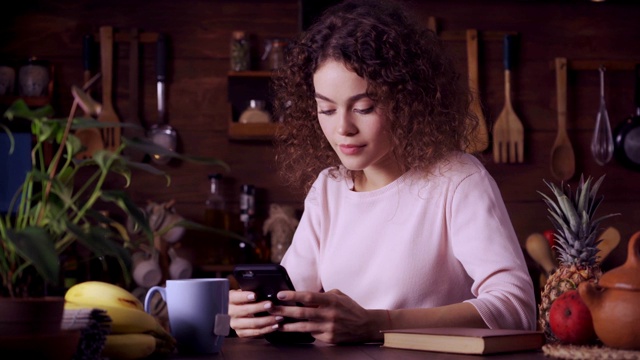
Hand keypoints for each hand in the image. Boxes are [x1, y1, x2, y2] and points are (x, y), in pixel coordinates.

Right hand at [228, 289, 280, 337]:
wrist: (235, 312)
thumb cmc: (244, 300)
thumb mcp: (244, 293)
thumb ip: (251, 292)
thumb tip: (265, 290)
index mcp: (230, 300)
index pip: (235, 297)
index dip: (244, 296)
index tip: (255, 295)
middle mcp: (230, 313)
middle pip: (245, 310)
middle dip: (259, 308)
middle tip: (271, 305)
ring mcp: (235, 324)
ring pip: (253, 323)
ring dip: (267, 320)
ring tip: (279, 317)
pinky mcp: (241, 333)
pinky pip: (255, 332)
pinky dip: (267, 329)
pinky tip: (275, 325)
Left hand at [268, 289, 383, 343]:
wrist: (365, 326)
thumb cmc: (350, 308)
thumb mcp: (338, 295)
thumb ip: (322, 294)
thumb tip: (304, 294)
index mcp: (331, 301)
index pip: (309, 297)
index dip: (293, 295)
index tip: (280, 294)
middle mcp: (329, 314)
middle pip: (302, 312)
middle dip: (284, 310)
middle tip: (270, 308)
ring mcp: (328, 328)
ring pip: (303, 327)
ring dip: (287, 325)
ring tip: (275, 322)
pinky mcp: (328, 339)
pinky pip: (311, 334)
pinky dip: (300, 332)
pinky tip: (290, 329)